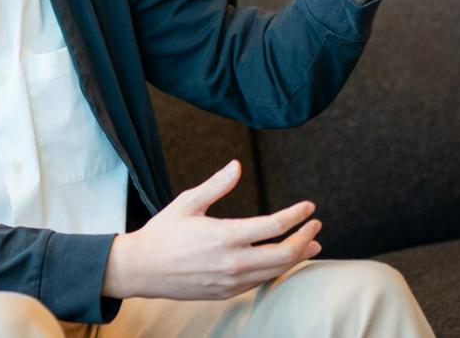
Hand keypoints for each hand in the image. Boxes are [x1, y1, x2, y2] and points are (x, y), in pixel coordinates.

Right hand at [102, 160, 320, 300]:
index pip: (273, 226)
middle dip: (305, 238)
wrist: (143, 269)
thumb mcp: (187, 202)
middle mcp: (233, 262)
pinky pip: (261, 282)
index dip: (296, 215)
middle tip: (316, 225)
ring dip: (297, 256)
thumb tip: (237, 166)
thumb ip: (216, 185)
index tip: (309, 207)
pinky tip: (282, 260)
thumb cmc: (163, 232)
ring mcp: (232, 281)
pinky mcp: (227, 292)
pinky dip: (278, 269)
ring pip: (276, 271)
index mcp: (224, 236)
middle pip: (284, 254)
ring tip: (311, 244)